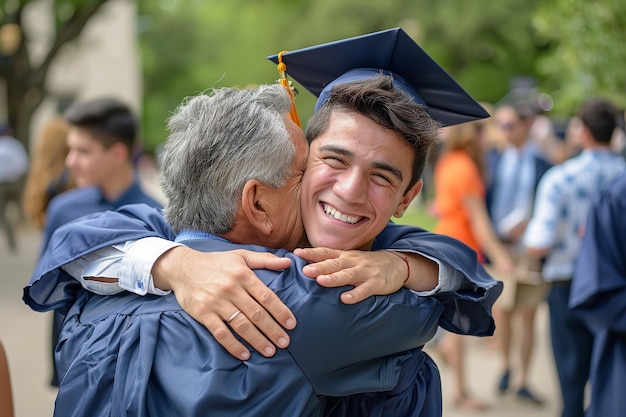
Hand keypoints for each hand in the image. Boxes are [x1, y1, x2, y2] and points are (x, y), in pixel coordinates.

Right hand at [153, 247, 294, 359]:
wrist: (182, 268)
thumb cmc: (215, 262)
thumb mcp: (241, 256)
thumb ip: (265, 259)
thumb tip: (288, 261)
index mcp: (243, 275)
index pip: (266, 296)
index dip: (280, 311)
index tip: (291, 324)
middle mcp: (231, 289)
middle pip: (256, 313)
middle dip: (272, 330)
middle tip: (285, 342)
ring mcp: (216, 302)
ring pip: (241, 325)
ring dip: (257, 340)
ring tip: (269, 351)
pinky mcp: (203, 314)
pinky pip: (220, 333)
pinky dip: (233, 345)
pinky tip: (244, 354)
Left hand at [294, 247, 408, 303]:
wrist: (396, 264)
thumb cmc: (366, 264)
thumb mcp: (350, 259)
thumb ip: (331, 261)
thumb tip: (305, 264)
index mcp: (345, 256)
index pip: (326, 252)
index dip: (311, 253)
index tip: (296, 253)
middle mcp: (353, 262)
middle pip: (334, 263)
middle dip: (319, 266)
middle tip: (305, 270)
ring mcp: (365, 272)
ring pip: (348, 275)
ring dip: (334, 278)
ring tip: (321, 281)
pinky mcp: (376, 284)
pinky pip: (364, 290)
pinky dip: (355, 294)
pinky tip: (345, 299)